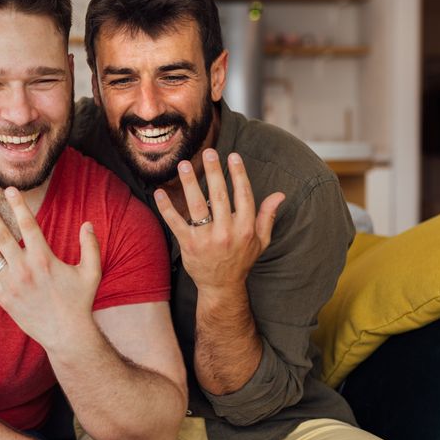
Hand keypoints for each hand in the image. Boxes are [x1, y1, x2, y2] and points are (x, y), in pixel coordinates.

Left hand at [0, 187, 100, 348]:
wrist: (65, 334)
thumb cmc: (80, 301)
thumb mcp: (91, 272)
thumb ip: (90, 246)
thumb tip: (87, 223)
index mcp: (44, 259)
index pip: (27, 225)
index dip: (18, 205)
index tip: (9, 190)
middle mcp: (24, 269)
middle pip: (2, 236)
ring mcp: (11, 285)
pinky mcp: (4, 298)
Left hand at [154, 149, 284, 292]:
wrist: (222, 287)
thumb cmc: (241, 260)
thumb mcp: (261, 241)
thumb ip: (268, 216)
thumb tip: (280, 194)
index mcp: (246, 228)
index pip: (243, 196)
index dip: (239, 175)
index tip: (233, 156)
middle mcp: (227, 232)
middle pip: (219, 196)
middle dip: (214, 172)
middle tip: (208, 152)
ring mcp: (206, 239)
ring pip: (196, 206)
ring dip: (189, 184)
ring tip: (184, 165)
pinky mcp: (188, 245)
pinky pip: (175, 223)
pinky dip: (166, 208)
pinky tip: (160, 193)